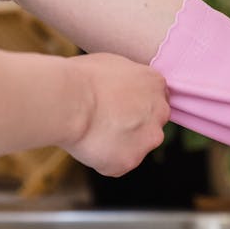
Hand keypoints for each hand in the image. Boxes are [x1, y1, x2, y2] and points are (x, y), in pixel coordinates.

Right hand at [63, 53, 170, 175]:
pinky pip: (118, 164)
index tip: (115, 107)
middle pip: (150, 126)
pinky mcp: (131, 160)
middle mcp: (160, 113)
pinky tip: (89, 145)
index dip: (132, 106)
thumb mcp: (113, 65)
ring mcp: (148, 139)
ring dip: (118, 144)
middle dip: (131, 127)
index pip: (153, 100)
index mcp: (155, 84)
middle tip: (104, 122)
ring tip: (92, 133)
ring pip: (136, 147)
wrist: (69, 100)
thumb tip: (123, 87)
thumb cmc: (82, 77)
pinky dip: (104, 159)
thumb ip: (128, 80)